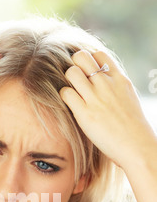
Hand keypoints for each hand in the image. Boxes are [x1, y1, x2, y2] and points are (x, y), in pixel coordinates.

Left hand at [60, 50, 156, 168]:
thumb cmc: (132, 128)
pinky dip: (64, 97)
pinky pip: (66, 93)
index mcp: (119, 79)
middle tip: (76, 82)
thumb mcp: (128, 99)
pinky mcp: (85, 113)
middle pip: (81, 57)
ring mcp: (96, 98)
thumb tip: (105, 85)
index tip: (87, 74)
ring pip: (72, 72)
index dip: (89, 61)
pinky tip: (71, 105)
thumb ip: (115, 88)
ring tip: (73, 93)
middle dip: (75, 65)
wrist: (137, 146)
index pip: (98, 55)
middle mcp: (107, 84)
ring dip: (68, 81)